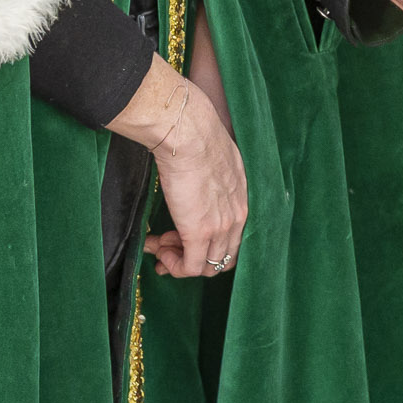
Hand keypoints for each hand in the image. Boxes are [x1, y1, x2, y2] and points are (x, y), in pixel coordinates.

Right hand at [108, 56, 247, 278]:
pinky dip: (174, 266)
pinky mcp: (199, 233)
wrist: (189, 135)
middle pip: (223, 257)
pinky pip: (190, 267)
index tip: (186, 237)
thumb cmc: (197, 139)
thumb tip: (197, 181)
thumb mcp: (218, 161)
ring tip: (159, 245)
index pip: (235, 238)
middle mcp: (237, 217)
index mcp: (243, 199)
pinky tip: (159, 250)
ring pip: (207, 266)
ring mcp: (220, 228)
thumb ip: (214, 178)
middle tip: (170, 248)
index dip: (210, 244)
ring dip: (180, 261)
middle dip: (195, 257)